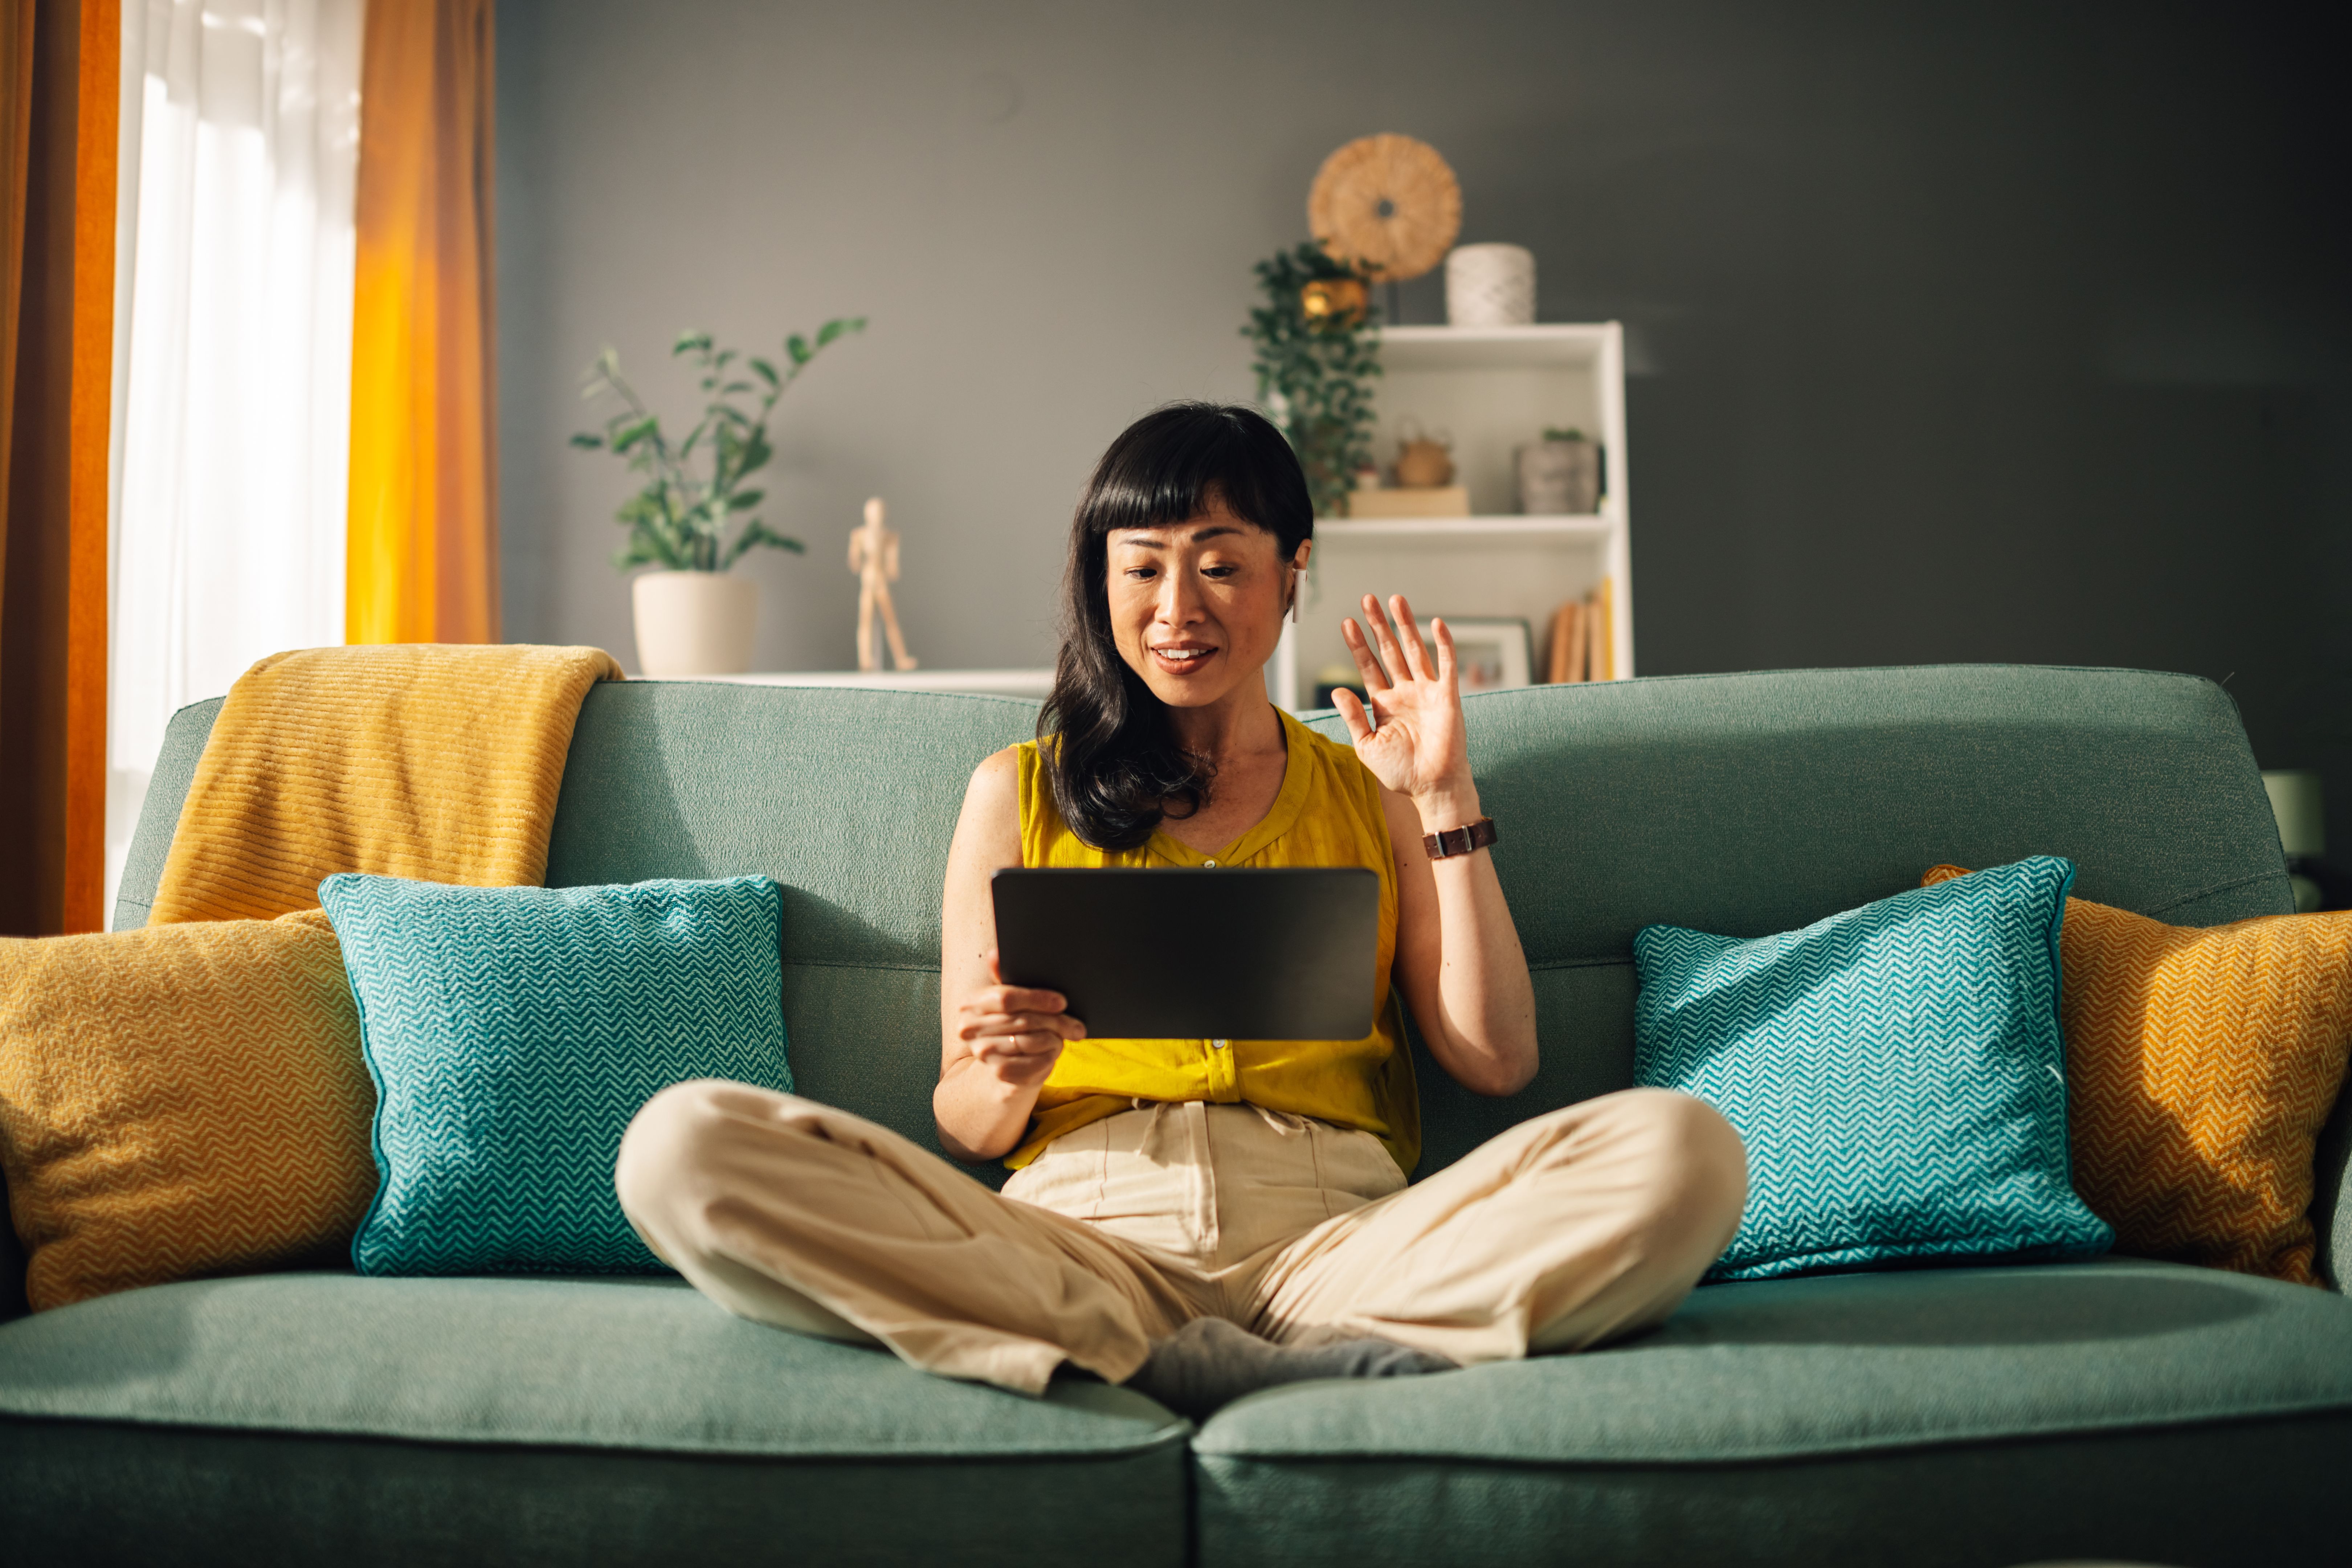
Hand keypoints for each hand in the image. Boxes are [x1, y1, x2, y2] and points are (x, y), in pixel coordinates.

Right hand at [953, 951, 1084, 1090]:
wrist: (1003, 1062)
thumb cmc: (1009, 1023)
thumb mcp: (1005, 999)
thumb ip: (1003, 978)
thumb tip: (996, 954)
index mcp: (970, 1004)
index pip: (1006, 998)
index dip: (1038, 999)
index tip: (1061, 1002)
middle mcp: (969, 1029)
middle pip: (1023, 1021)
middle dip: (1055, 1021)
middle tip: (1077, 1026)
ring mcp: (983, 1053)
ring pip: (1031, 1041)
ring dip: (1054, 1039)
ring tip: (1066, 1036)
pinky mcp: (999, 1073)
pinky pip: (1034, 1063)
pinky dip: (1050, 1057)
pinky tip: (1054, 1052)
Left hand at [1334, 594, 1477, 816]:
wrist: (1431, 787)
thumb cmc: (1400, 771)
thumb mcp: (1367, 745)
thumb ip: (1353, 717)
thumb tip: (1337, 690)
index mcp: (1385, 703)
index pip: (1368, 666)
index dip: (1358, 645)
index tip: (1346, 623)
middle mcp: (1405, 692)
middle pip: (1389, 650)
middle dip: (1378, 625)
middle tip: (1367, 599)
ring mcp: (1427, 692)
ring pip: (1415, 650)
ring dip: (1405, 625)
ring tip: (1394, 600)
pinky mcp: (1448, 696)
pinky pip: (1446, 665)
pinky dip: (1444, 644)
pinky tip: (1436, 623)